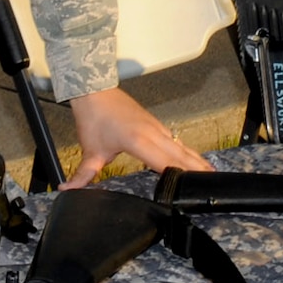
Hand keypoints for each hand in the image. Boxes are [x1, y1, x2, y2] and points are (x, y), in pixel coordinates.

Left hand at [61, 85, 212, 187]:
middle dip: (198, 171)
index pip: (165, 164)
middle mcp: (153, 133)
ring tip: (211, 175)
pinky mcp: (156, 125)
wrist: (95, 90)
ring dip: (196, 161)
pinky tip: (192, 159)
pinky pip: (176, 140)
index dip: (178, 179)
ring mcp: (157, 127)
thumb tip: (70, 190)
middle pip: (182, 156)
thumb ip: (84, 175)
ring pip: (182, 147)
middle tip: (212, 186)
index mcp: (139, 141)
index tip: (189, 192)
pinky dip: (187, 152)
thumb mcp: (91, 150)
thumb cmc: (95, 117)